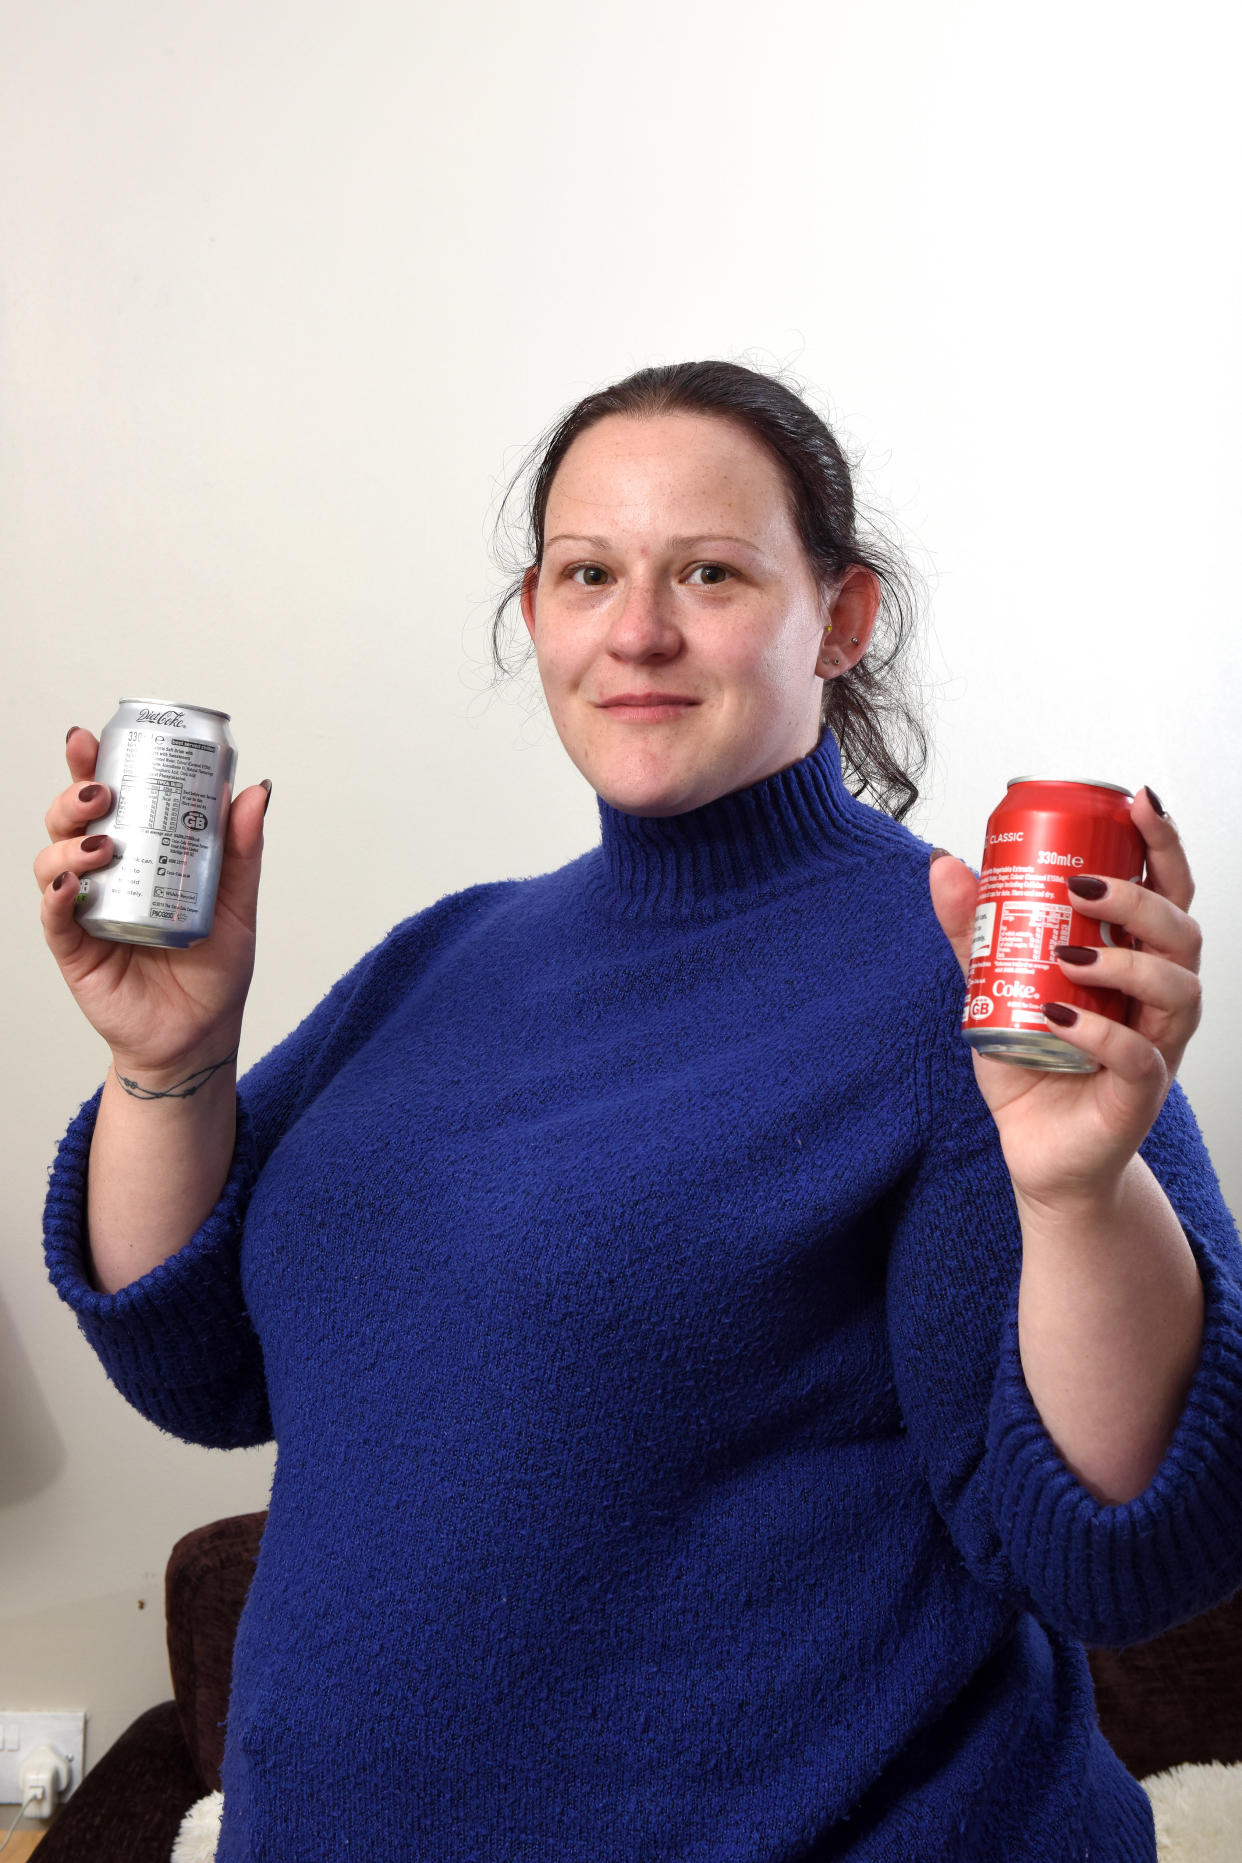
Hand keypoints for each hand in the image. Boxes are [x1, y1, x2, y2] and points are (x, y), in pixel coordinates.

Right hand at [35, 726, 270, 1078]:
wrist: (202, 1034)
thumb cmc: (215, 970)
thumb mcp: (236, 903)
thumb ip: (241, 850)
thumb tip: (253, 790)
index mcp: (138, 852)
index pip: (106, 799)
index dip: (91, 765)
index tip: (92, 739)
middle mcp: (103, 874)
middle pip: (68, 821)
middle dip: (73, 795)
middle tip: (100, 792)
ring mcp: (84, 909)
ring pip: (51, 860)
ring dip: (68, 844)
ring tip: (103, 846)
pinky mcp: (74, 949)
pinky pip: (53, 916)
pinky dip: (56, 896)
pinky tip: (71, 886)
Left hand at [929, 786, 1202, 1209]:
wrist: (1036, 1150)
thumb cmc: (1032, 1061)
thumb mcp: (993, 986)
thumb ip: (974, 930)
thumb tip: (945, 862)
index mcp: (1135, 957)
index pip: (1167, 889)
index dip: (1162, 842)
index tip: (1136, 800)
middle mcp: (1158, 995)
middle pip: (1183, 928)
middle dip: (1139, 895)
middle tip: (1081, 885)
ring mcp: (1158, 1043)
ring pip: (1178, 986)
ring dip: (1126, 958)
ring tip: (1069, 952)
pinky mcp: (1141, 1092)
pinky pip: (1139, 1055)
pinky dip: (1100, 1030)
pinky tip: (1059, 1015)